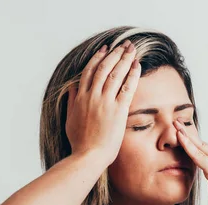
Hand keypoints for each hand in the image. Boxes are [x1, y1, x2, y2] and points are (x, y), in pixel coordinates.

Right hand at [65, 40, 140, 163]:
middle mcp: (92, 96)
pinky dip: (132, 75)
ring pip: (115, 74)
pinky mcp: (117, 111)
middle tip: (123, 45)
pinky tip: (137, 66)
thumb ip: (71, 102)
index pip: (90, 71)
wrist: (88, 156)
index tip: (106, 49)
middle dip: (115, 54)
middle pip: (104, 68)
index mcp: (80, 98)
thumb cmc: (80, 143)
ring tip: (131, 49)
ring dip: (124, 59)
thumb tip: (72, 87)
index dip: (98, 58)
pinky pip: (126, 88)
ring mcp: (104, 102)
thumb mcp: (70, 120)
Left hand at [173, 118, 207, 204]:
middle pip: (207, 145)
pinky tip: (179, 139)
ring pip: (202, 148)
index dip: (197, 141)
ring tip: (175, 126)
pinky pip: (199, 156)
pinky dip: (188, 147)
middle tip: (177, 123)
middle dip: (191, 134)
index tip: (185, 132)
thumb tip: (204, 169)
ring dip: (187, 137)